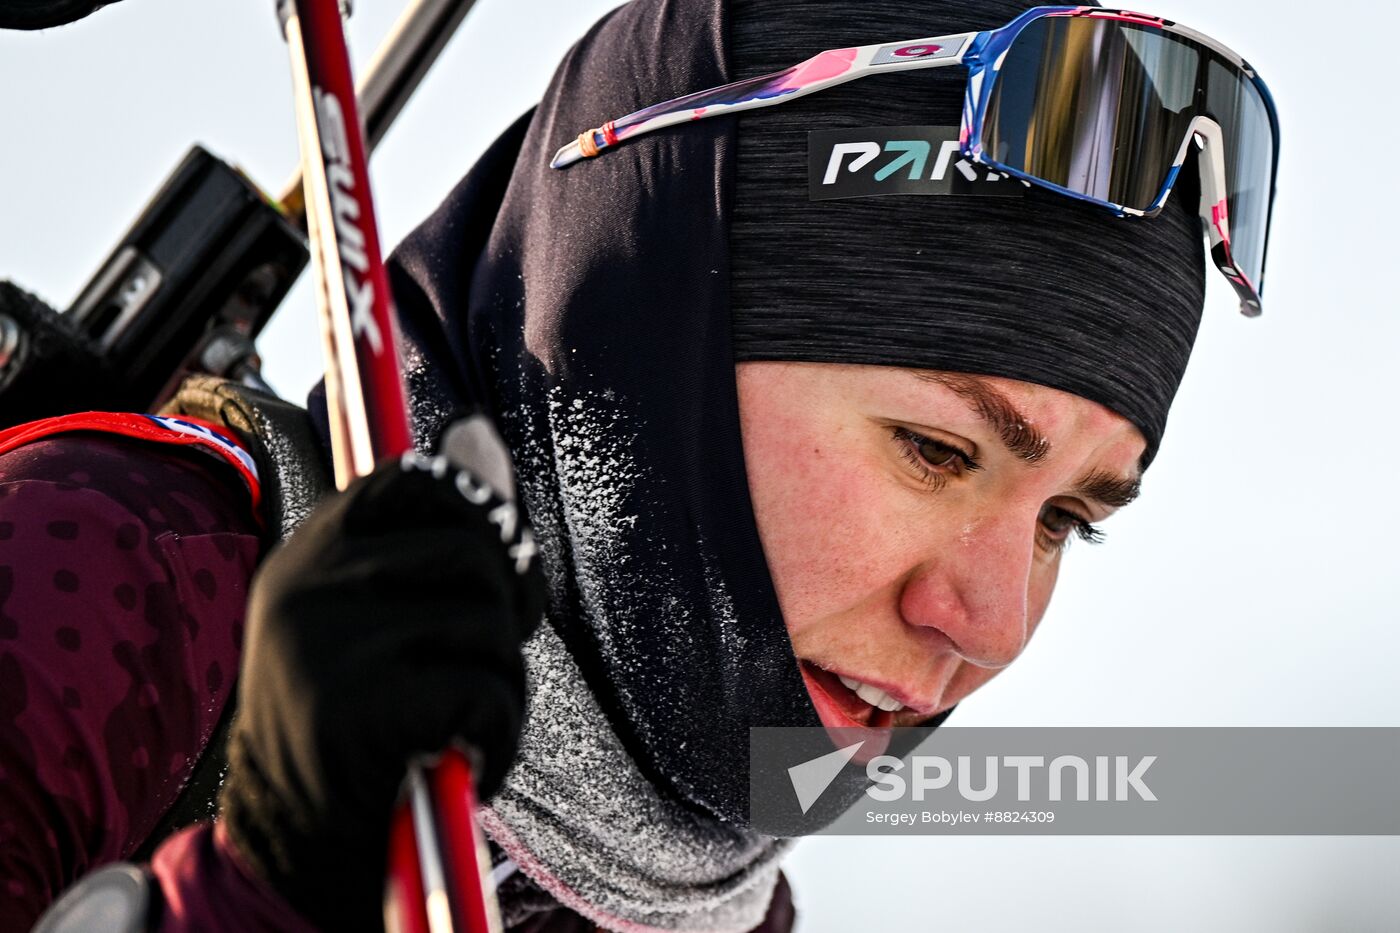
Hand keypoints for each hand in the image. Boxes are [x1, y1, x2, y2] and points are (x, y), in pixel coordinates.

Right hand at [219, 448, 543, 930]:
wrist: (290, 838)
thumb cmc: (350, 718)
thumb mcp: (363, 613)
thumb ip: (421, 533)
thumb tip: (481, 427)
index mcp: (311, 550)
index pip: (419, 479)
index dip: (482, 515)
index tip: (496, 570)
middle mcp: (310, 583)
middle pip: (475, 551)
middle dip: (513, 604)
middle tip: (501, 651)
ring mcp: (330, 642)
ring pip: (489, 626)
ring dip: (505, 681)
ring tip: (468, 720)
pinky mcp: (362, 705)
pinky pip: (487, 691)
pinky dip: (500, 734)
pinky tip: (467, 760)